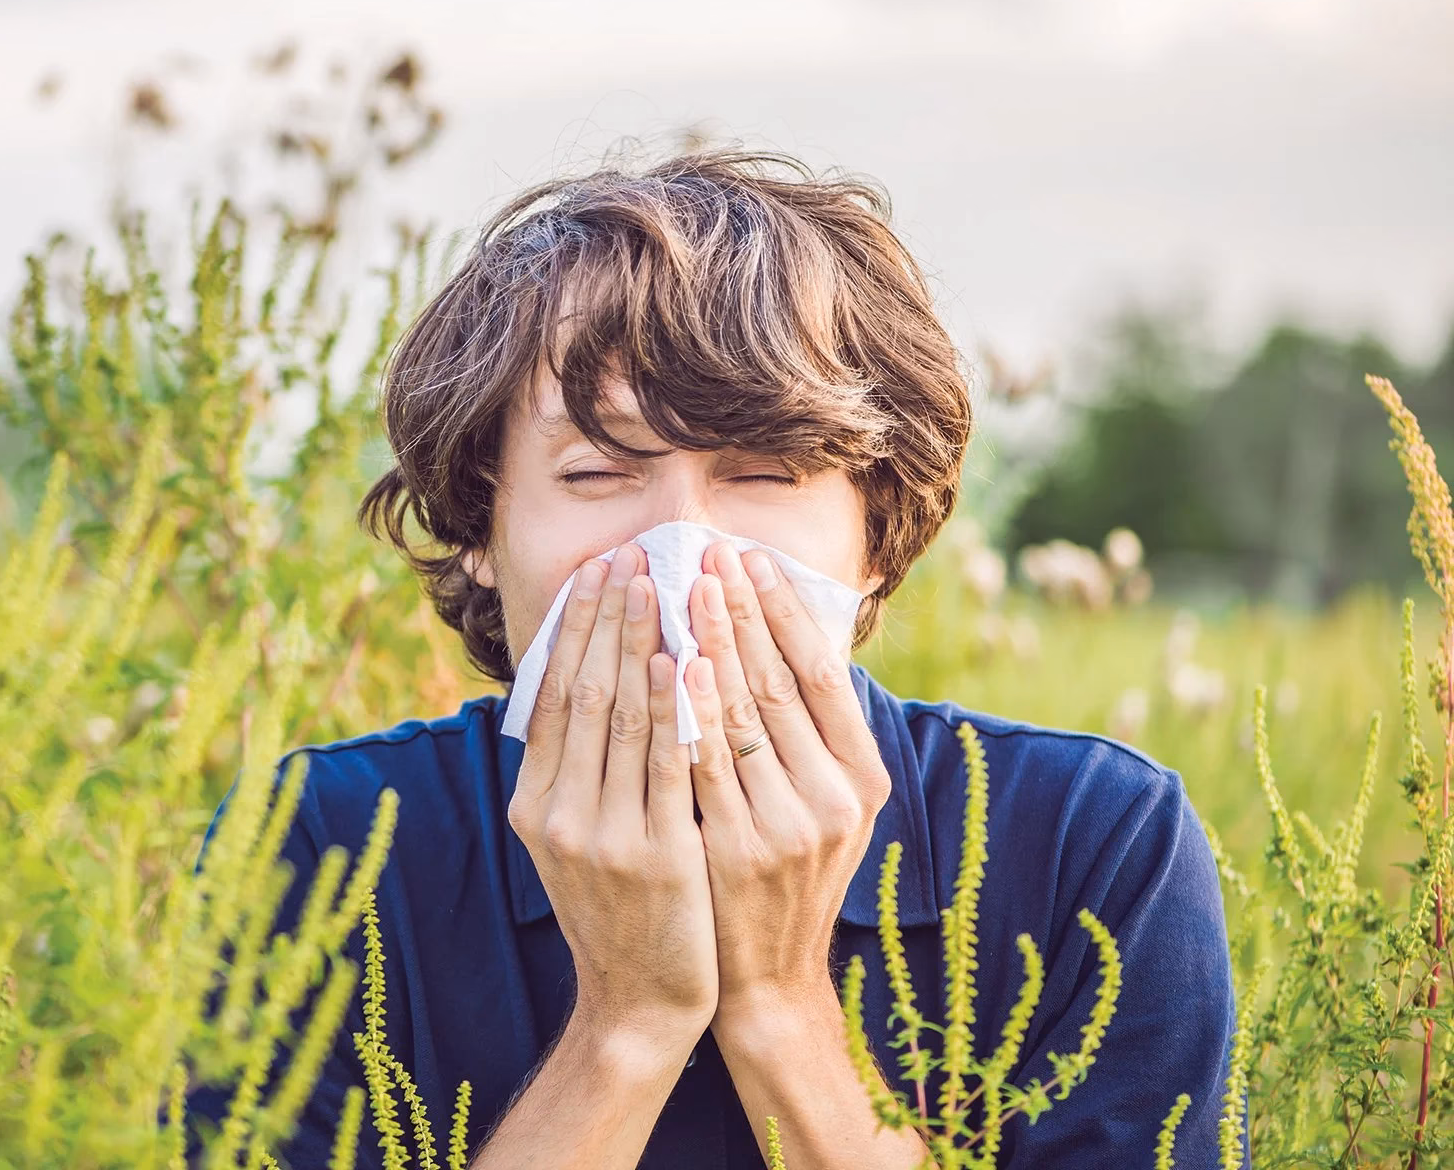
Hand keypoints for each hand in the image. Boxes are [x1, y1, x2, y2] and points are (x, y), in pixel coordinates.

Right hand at [509, 542, 718, 1053]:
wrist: (639, 999)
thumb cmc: (617, 908)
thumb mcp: (571, 839)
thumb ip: (573, 771)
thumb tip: (580, 683)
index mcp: (534, 804)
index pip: (553, 696)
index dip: (574, 629)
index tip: (595, 572)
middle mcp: (557, 815)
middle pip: (584, 694)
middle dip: (607, 618)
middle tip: (628, 556)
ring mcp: (604, 836)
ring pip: (623, 718)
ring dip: (641, 641)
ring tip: (660, 584)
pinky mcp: (657, 855)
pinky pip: (667, 763)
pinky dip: (673, 706)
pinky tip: (685, 658)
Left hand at [682, 540, 892, 1027]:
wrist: (766, 979)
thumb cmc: (784, 876)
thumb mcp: (820, 808)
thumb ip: (809, 736)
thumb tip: (783, 640)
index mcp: (862, 780)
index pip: (823, 674)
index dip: (785, 612)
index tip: (751, 559)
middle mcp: (835, 800)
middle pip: (780, 682)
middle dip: (740, 611)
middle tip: (708, 551)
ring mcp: (788, 826)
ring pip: (742, 714)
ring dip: (709, 643)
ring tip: (681, 586)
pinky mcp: (737, 850)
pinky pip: (705, 762)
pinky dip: (687, 708)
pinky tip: (667, 664)